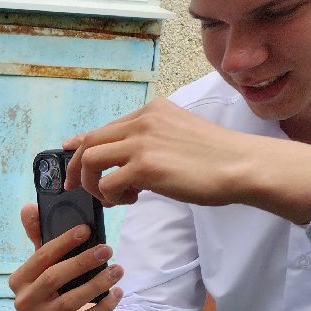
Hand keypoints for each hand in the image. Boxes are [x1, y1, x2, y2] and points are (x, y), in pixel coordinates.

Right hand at [8, 204, 121, 310]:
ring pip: (70, 301)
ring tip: (118, 270)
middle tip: (107, 249)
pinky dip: (103, 306)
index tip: (86, 230)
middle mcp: (24, 301)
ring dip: (97, 284)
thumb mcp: (43, 260)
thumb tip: (29, 208)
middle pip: (54, 279)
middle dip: (82, 262)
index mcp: (18, 280)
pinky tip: (117, 293)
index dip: (63, 243)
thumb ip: (38, 235)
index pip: (40, 257)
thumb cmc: (51, 281)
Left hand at [63, 98, 310, 222]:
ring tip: (116, 197)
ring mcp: (143, 142)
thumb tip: (116, 157)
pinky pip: (107, 184)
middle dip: (78, 169)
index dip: (81, 144)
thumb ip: (147, 141)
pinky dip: (113, 197)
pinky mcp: (145, 166)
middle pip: (90, 142)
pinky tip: (133, 199)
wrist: (242, 166)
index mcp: (152, 111)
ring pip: (91, 160)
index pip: (105, 127)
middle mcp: (144, 121)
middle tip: (78, 189)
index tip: (68, 156)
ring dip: (94, 184)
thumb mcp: (176, 136)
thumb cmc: (214, 158)